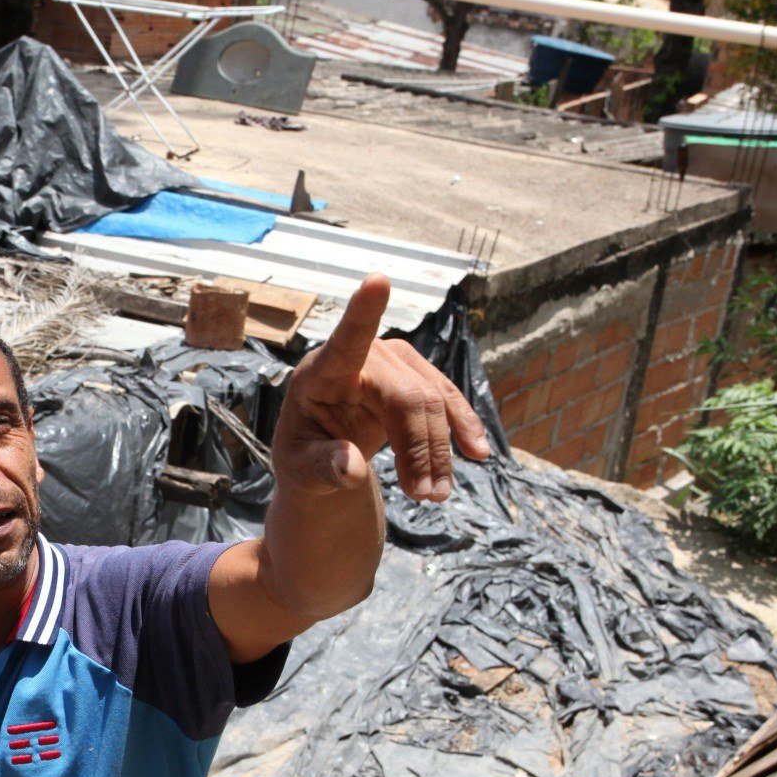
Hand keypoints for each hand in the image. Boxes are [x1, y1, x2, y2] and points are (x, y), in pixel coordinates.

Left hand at [273, 274, 491, 501]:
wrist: (321, 453)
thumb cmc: (303, 456)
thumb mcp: (299, 470)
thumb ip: (321, 468)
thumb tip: (350, 470)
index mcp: (321, 372)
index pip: (345, 340)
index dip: (363, 312)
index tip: (377, 279)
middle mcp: (362, 357)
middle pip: (407, 398)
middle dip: (421, 450)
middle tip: (425, 497)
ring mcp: (393, 362)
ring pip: (433, 403)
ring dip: (441, 452)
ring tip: (435, 495)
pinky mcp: (416, 375)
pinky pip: (447, 399)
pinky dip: (462, 429)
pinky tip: (476, 453)